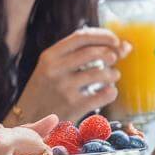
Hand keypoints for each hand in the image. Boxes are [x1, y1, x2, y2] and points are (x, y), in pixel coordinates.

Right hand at [10, 29, 126, 121]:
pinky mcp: (74, 106)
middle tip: (116, 59)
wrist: (29, 119)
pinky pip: (105, 94)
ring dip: (113, 74)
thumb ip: (82, 54)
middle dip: (111, 54)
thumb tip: (124, 46)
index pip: (81, 36)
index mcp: (50, 56)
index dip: (103, 36)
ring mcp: (64, 89)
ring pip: (101, 73)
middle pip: (93, 53)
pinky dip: (112, 92)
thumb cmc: (48, 90)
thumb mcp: (54, 67)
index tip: (116, 40)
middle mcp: (55, 70)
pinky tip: (108, 92)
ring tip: (113, 76)